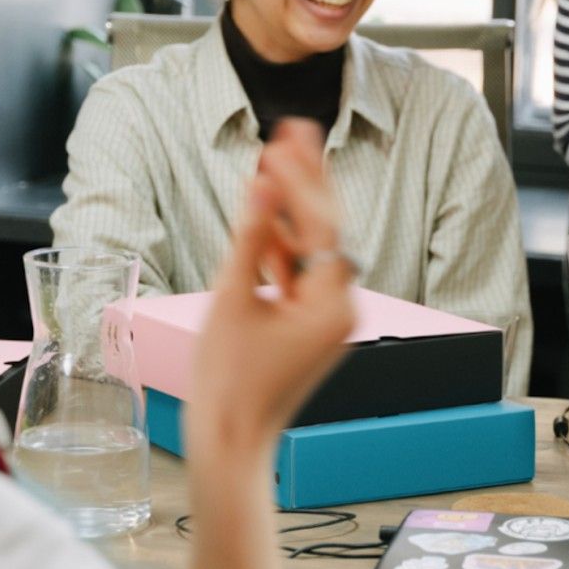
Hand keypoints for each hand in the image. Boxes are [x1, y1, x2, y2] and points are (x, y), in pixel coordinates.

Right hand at [184, 120, 355, 457]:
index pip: (323, 224)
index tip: (284, 136)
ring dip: (291, 207)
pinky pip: (300, 272)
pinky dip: (281, 244)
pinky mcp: (310, 325)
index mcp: (331, 305)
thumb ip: (250, 238)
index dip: (302, 176)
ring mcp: (327, 317)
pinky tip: (261, 209)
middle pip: (327, 228)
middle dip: (306, 178)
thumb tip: (264, 186)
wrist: (229, 442)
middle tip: (293, 127)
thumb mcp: (232, 299)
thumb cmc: (227, 382)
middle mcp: (340, 308)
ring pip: (313, 247)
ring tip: (274, 155)